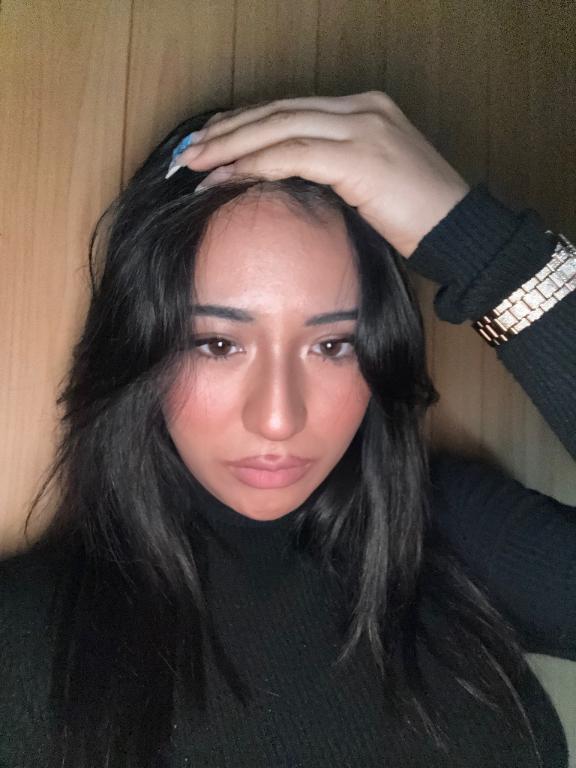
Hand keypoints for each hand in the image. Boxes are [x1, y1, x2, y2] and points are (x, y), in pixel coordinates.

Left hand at [172, 91, 469, 257]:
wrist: (462, 233)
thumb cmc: (419, 219)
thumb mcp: (372, 186)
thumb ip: (334, 171)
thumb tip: (287, 183)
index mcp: (365, 110)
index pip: (291, 110)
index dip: (246, 124)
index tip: (212, 141)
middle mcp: (361, 109)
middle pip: (278, 111)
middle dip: (228, 130)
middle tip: (189, 150)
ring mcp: (362, 128)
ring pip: (279, 127)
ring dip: (231, 145)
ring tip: (196, 163)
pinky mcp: (360, 156)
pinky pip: (293, 155)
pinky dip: (256, 164)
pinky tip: (228, 177)